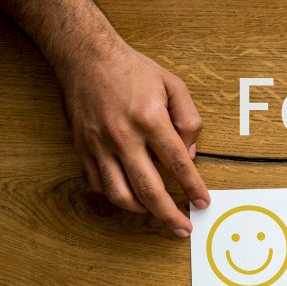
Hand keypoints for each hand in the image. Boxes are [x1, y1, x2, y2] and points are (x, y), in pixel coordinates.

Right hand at [56, 38, 209, 236]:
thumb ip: (189, 121)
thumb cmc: (134, 71)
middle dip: (169, 214)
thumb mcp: (174, 85)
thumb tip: (190, 156)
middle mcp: (123, 136)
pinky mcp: (83, 148)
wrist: (87, 57)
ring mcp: (100, 145)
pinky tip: (131, 197)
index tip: (203, 202)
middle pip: (149, 189)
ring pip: (120, 194)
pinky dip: (116, 197)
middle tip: (183, 228)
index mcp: (150, 119)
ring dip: (141, 211)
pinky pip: (99, 185)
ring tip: (157, 215)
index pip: (178, 164)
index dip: (193, 188)